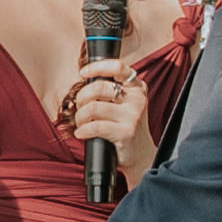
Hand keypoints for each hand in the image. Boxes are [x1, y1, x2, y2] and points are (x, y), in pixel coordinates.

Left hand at [56, 55, 152, 181]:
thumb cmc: (125, 127)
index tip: (83, 73)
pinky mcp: (126, 132)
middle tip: (80, 109)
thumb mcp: (125, 104)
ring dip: (80, 117)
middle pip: (98, 87)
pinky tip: (81, 134)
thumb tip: (84, 82)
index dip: (97, 67)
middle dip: (81, 98)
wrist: (140, 155)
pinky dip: (82, 130)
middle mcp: (137, 99)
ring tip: (81, 124)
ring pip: (93, 107)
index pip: (117, 67)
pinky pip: (94, 127)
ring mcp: (133, 115)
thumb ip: (111, 91)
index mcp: (137, 87)